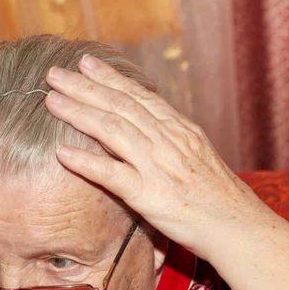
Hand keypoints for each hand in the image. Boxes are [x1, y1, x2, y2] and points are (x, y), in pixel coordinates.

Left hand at [44, 55, 274, 259]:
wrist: (237, 225)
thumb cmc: (216, 193)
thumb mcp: (197, 153)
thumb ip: (170, 136)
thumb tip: (145, 122)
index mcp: (178, 129)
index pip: (138, 95)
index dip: (109, 78)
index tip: (86, 64)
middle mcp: (167, 140)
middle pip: (119, 105)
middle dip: (83, 87)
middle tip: (55, 74)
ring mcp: (158, 166)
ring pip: (112, 130)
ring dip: (78, 113)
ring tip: (51, 101)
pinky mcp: (149, 196)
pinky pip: (112, 175)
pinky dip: (85, 162)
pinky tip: (62, 153)